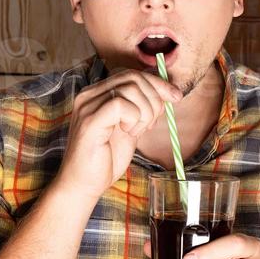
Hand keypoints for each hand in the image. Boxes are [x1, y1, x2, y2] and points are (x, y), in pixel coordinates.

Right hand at [56, 70, 182, 202]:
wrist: (83, 184)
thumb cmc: (105, 159)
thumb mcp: (130, 128)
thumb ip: (141, 108)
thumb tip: (167, 91)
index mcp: (97, 94)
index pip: (130, 74)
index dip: (157, 83)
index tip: (176, 97)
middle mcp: (89, 95)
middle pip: (133, 77)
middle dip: (155, 98)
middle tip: (151, 123)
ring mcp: (87, 106)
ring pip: (130, 88)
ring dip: (145, 112)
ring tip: (136, 131)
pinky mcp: (90, 121)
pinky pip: (121, 104)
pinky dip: (134, 119)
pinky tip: (128, 133)